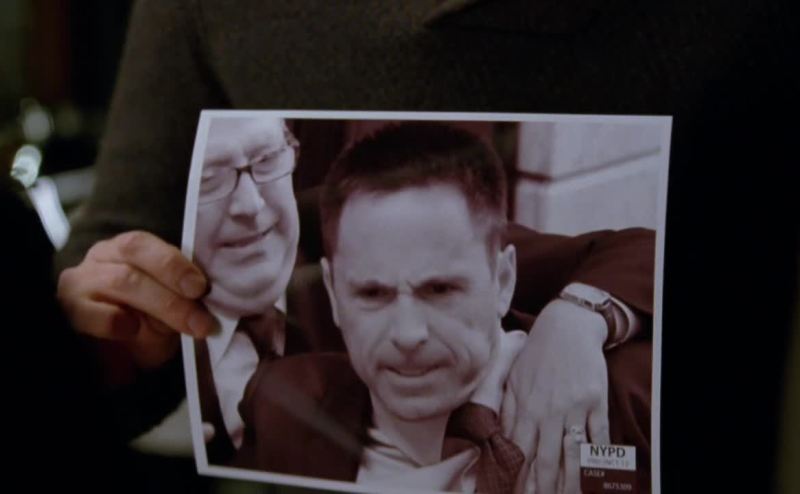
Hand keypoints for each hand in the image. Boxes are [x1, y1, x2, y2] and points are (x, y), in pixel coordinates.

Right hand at [57, 230, 215, 368]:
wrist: (116, 361)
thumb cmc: (146, 323)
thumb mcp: (170, 306)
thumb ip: (185, 294)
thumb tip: (211, 296)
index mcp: (125, 250)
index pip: (143, 244)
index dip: (173, 262)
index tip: (200, 287)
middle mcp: (99, 260)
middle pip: (134, 260)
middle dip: (174, 288)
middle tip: (201, 318)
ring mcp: (78, 285)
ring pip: (120, 281)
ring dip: (162, 306)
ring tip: (187, 327)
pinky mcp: (67, 314)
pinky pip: (90, 312)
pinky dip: (116, 321)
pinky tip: (132, 330)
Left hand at [501, 299, 609, 493]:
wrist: (567, 326)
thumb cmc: (537, 354)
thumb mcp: (514, 379)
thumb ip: (508, 411)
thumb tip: (501, 441)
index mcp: (526, 405)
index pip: (520, 450)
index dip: (518, 475)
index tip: (516, 492)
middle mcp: (549, 409)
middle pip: (546, 458)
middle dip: (543, 486)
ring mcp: (575, 406)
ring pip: (574, 453)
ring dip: (571, 480)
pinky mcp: (597, 401)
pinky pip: (599, 437)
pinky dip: (598, 459)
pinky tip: (596, 475)